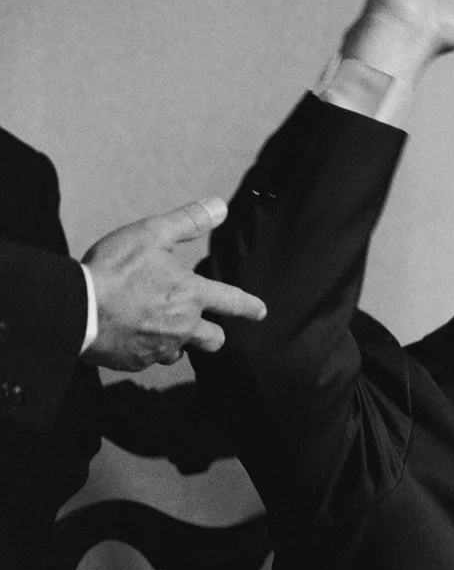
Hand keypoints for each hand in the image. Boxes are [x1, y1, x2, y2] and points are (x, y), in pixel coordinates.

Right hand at [82, 199, 266, 370]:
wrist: (76, 307)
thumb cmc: (114, 268)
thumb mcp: (151, 234)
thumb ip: (188, 221)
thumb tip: (221, 207)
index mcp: (191, 296)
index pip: (232, 302)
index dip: (249, 306)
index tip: (260, 312)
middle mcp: (183, 327)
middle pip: (214, 340)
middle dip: (213, 334)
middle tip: (204, 326)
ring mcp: (160, 348)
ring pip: (179, 351)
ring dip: (175, 341)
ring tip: (155, 325)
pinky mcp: (136, 362)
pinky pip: (148, 359)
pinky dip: (143, 348)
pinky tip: (129, 334)